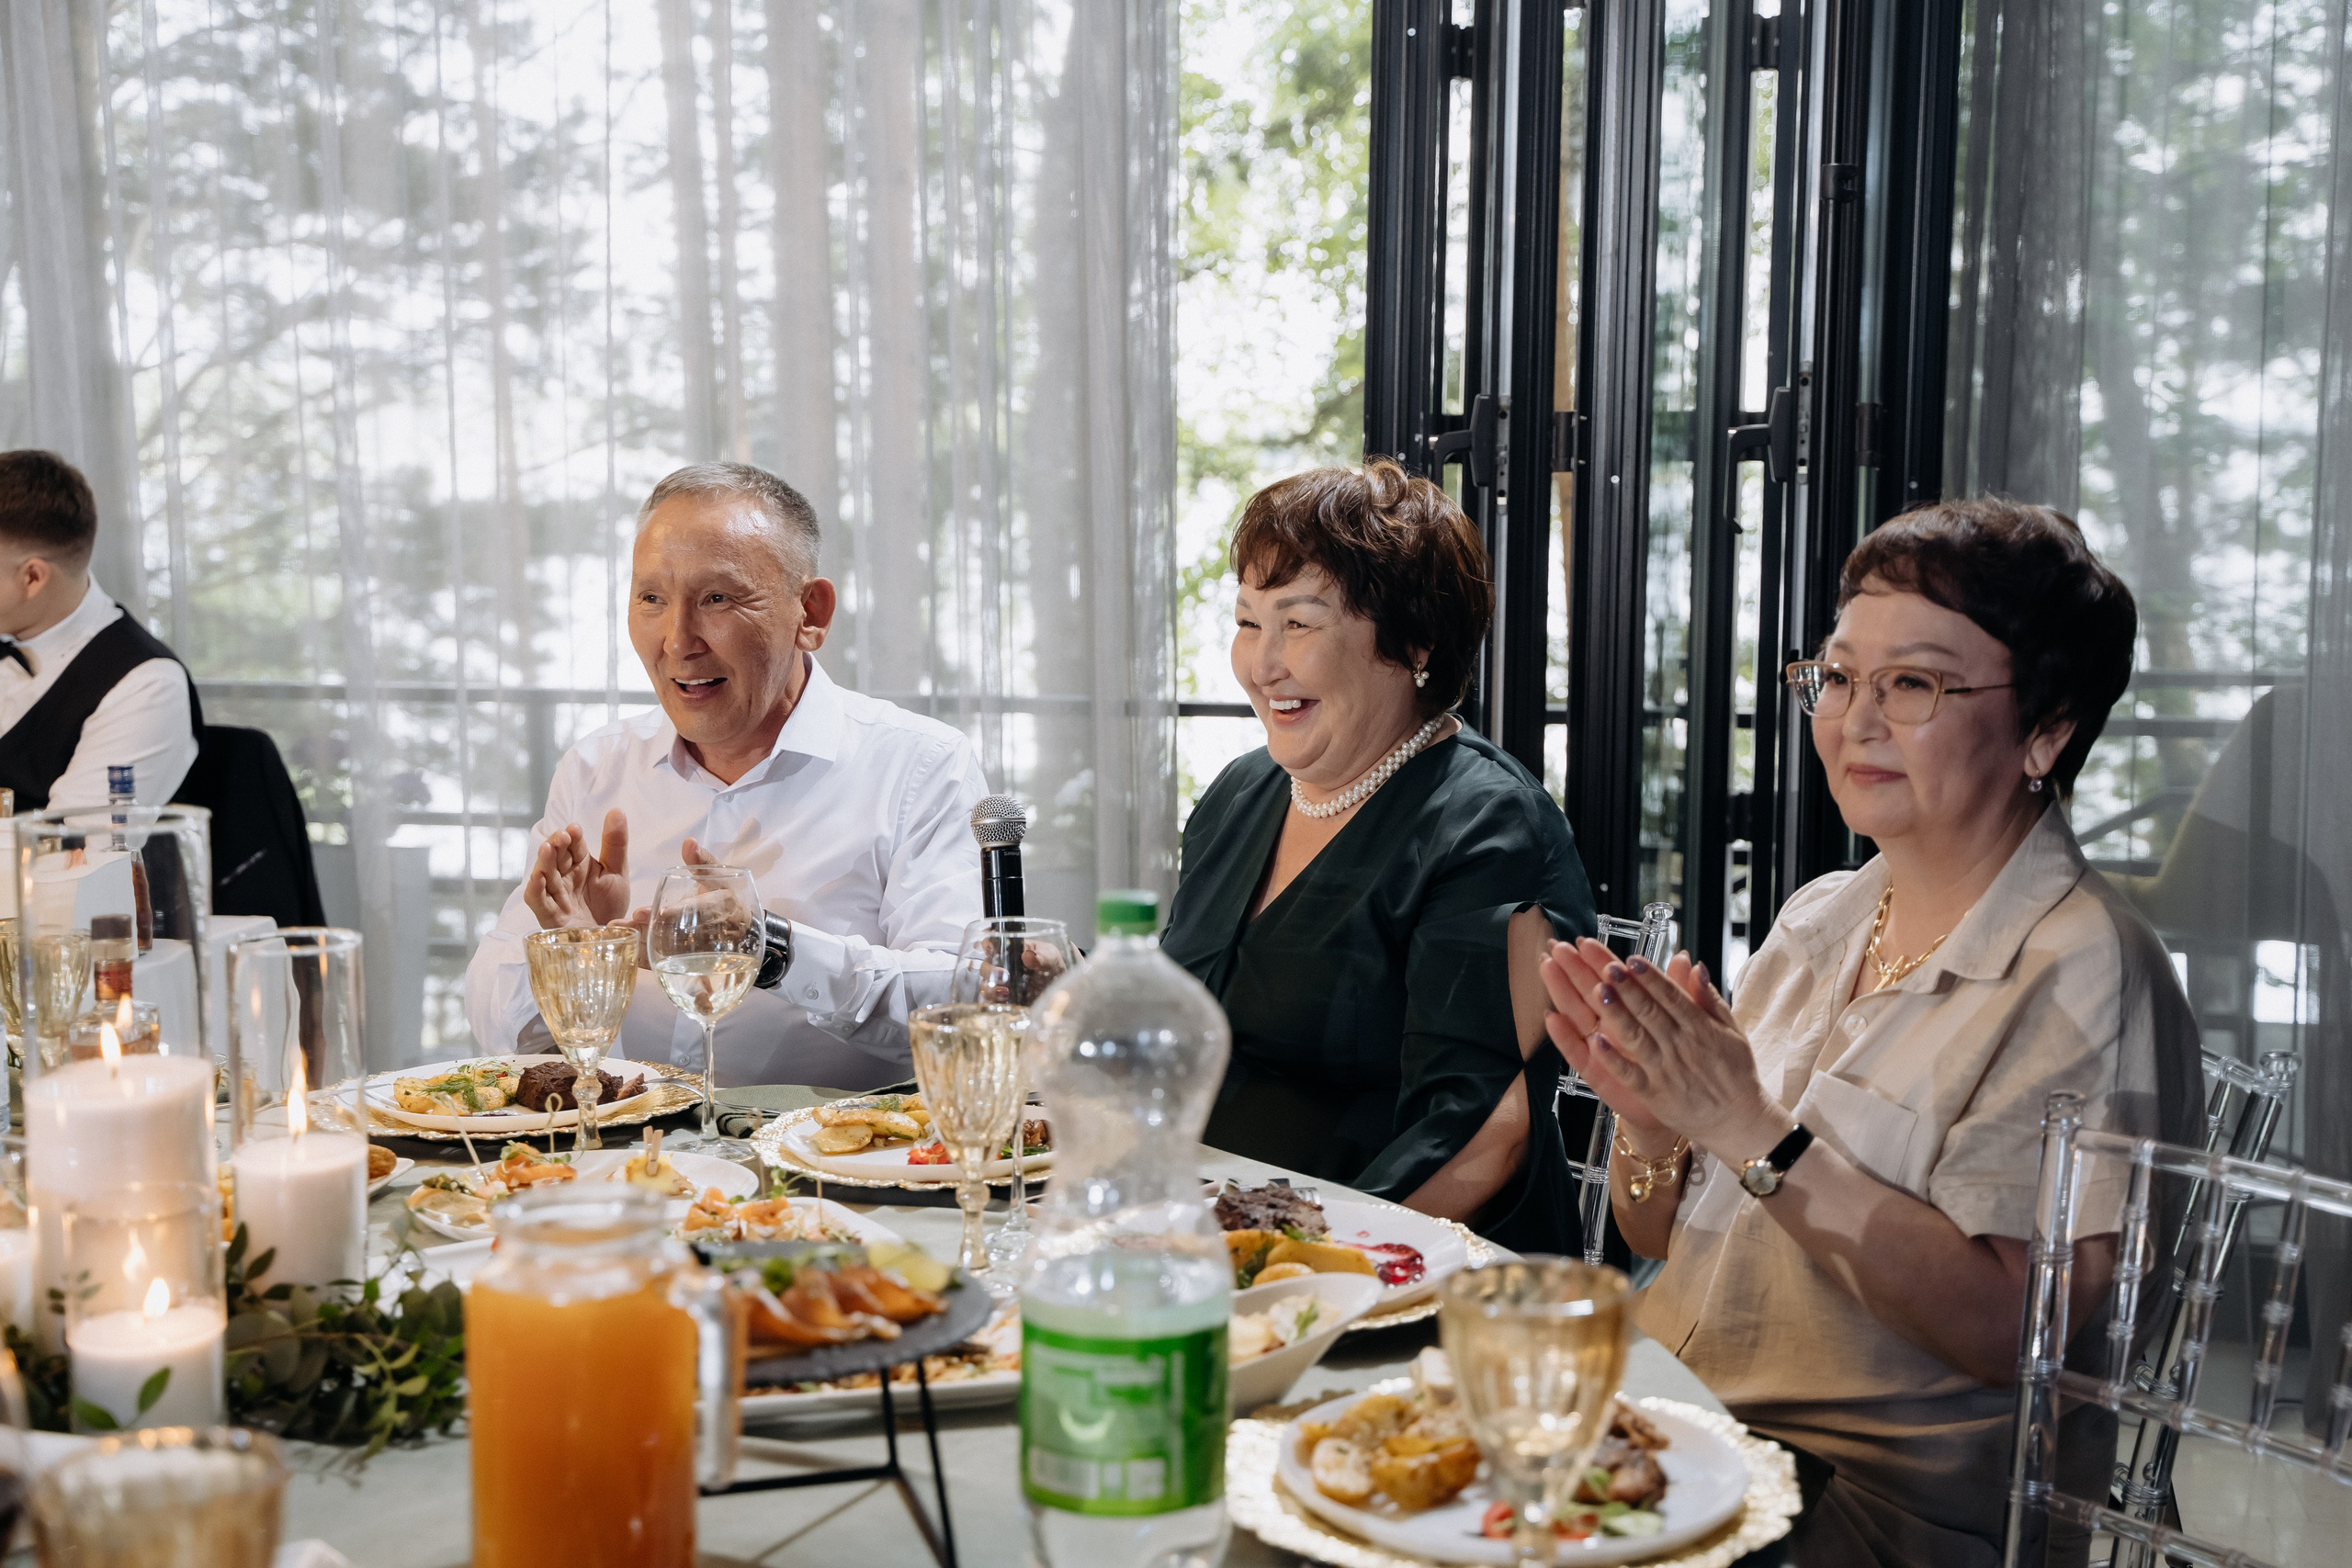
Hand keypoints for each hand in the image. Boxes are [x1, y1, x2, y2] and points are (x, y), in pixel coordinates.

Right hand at [523, 809, 631, 929]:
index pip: (573, 845)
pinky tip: (539, 877)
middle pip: (556, 857)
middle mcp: (564, 877)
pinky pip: (539, 901)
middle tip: (562, 835)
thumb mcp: (617, 872)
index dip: (572, 837)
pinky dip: (536, 889)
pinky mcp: (550, 916)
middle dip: (557, 845)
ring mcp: (555, 896)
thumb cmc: (610, 905)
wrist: (610, 939)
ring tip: (548, 848)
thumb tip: (617, 810)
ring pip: (544, 875)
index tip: (575, 828)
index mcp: (579, 864)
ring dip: (544, 862)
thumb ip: (616, 844)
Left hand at [620, 837, 720, 969]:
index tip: (659, 911)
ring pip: (669, 951)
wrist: (739, 933)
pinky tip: (625, 951)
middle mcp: (710, 932)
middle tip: (631, 919)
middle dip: (654, 927)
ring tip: (619, 933)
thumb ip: (702, 861)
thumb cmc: (724, 898)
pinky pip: (664, 963)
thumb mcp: (719, 876)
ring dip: (644, 943)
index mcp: (719, 906)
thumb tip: (688, 842)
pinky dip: (644, 959)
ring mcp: (697, 951)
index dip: (680, 911)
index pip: (701, 910)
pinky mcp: (684, 962)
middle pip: (680, 933)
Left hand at [1553, 938, 1786, 1159]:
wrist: (1738, 1121)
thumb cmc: (1734, 1073)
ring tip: (1598, 991)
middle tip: (1606, 966)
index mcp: (1700, 1028)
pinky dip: (1612, 1059)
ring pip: (1637, 1037)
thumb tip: (1694, 965)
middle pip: (1650, 1011)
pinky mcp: (1654, 1094)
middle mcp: (1681, 1046)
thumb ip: (1709, 998)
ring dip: (1616, 1014)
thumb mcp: (1732, 1031)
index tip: (1632, 959)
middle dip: (1628, 987)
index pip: (1671, 996)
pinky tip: (1594, 1041)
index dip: (1651, 976)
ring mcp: (1665, 1071)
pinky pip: (1629, 1075)